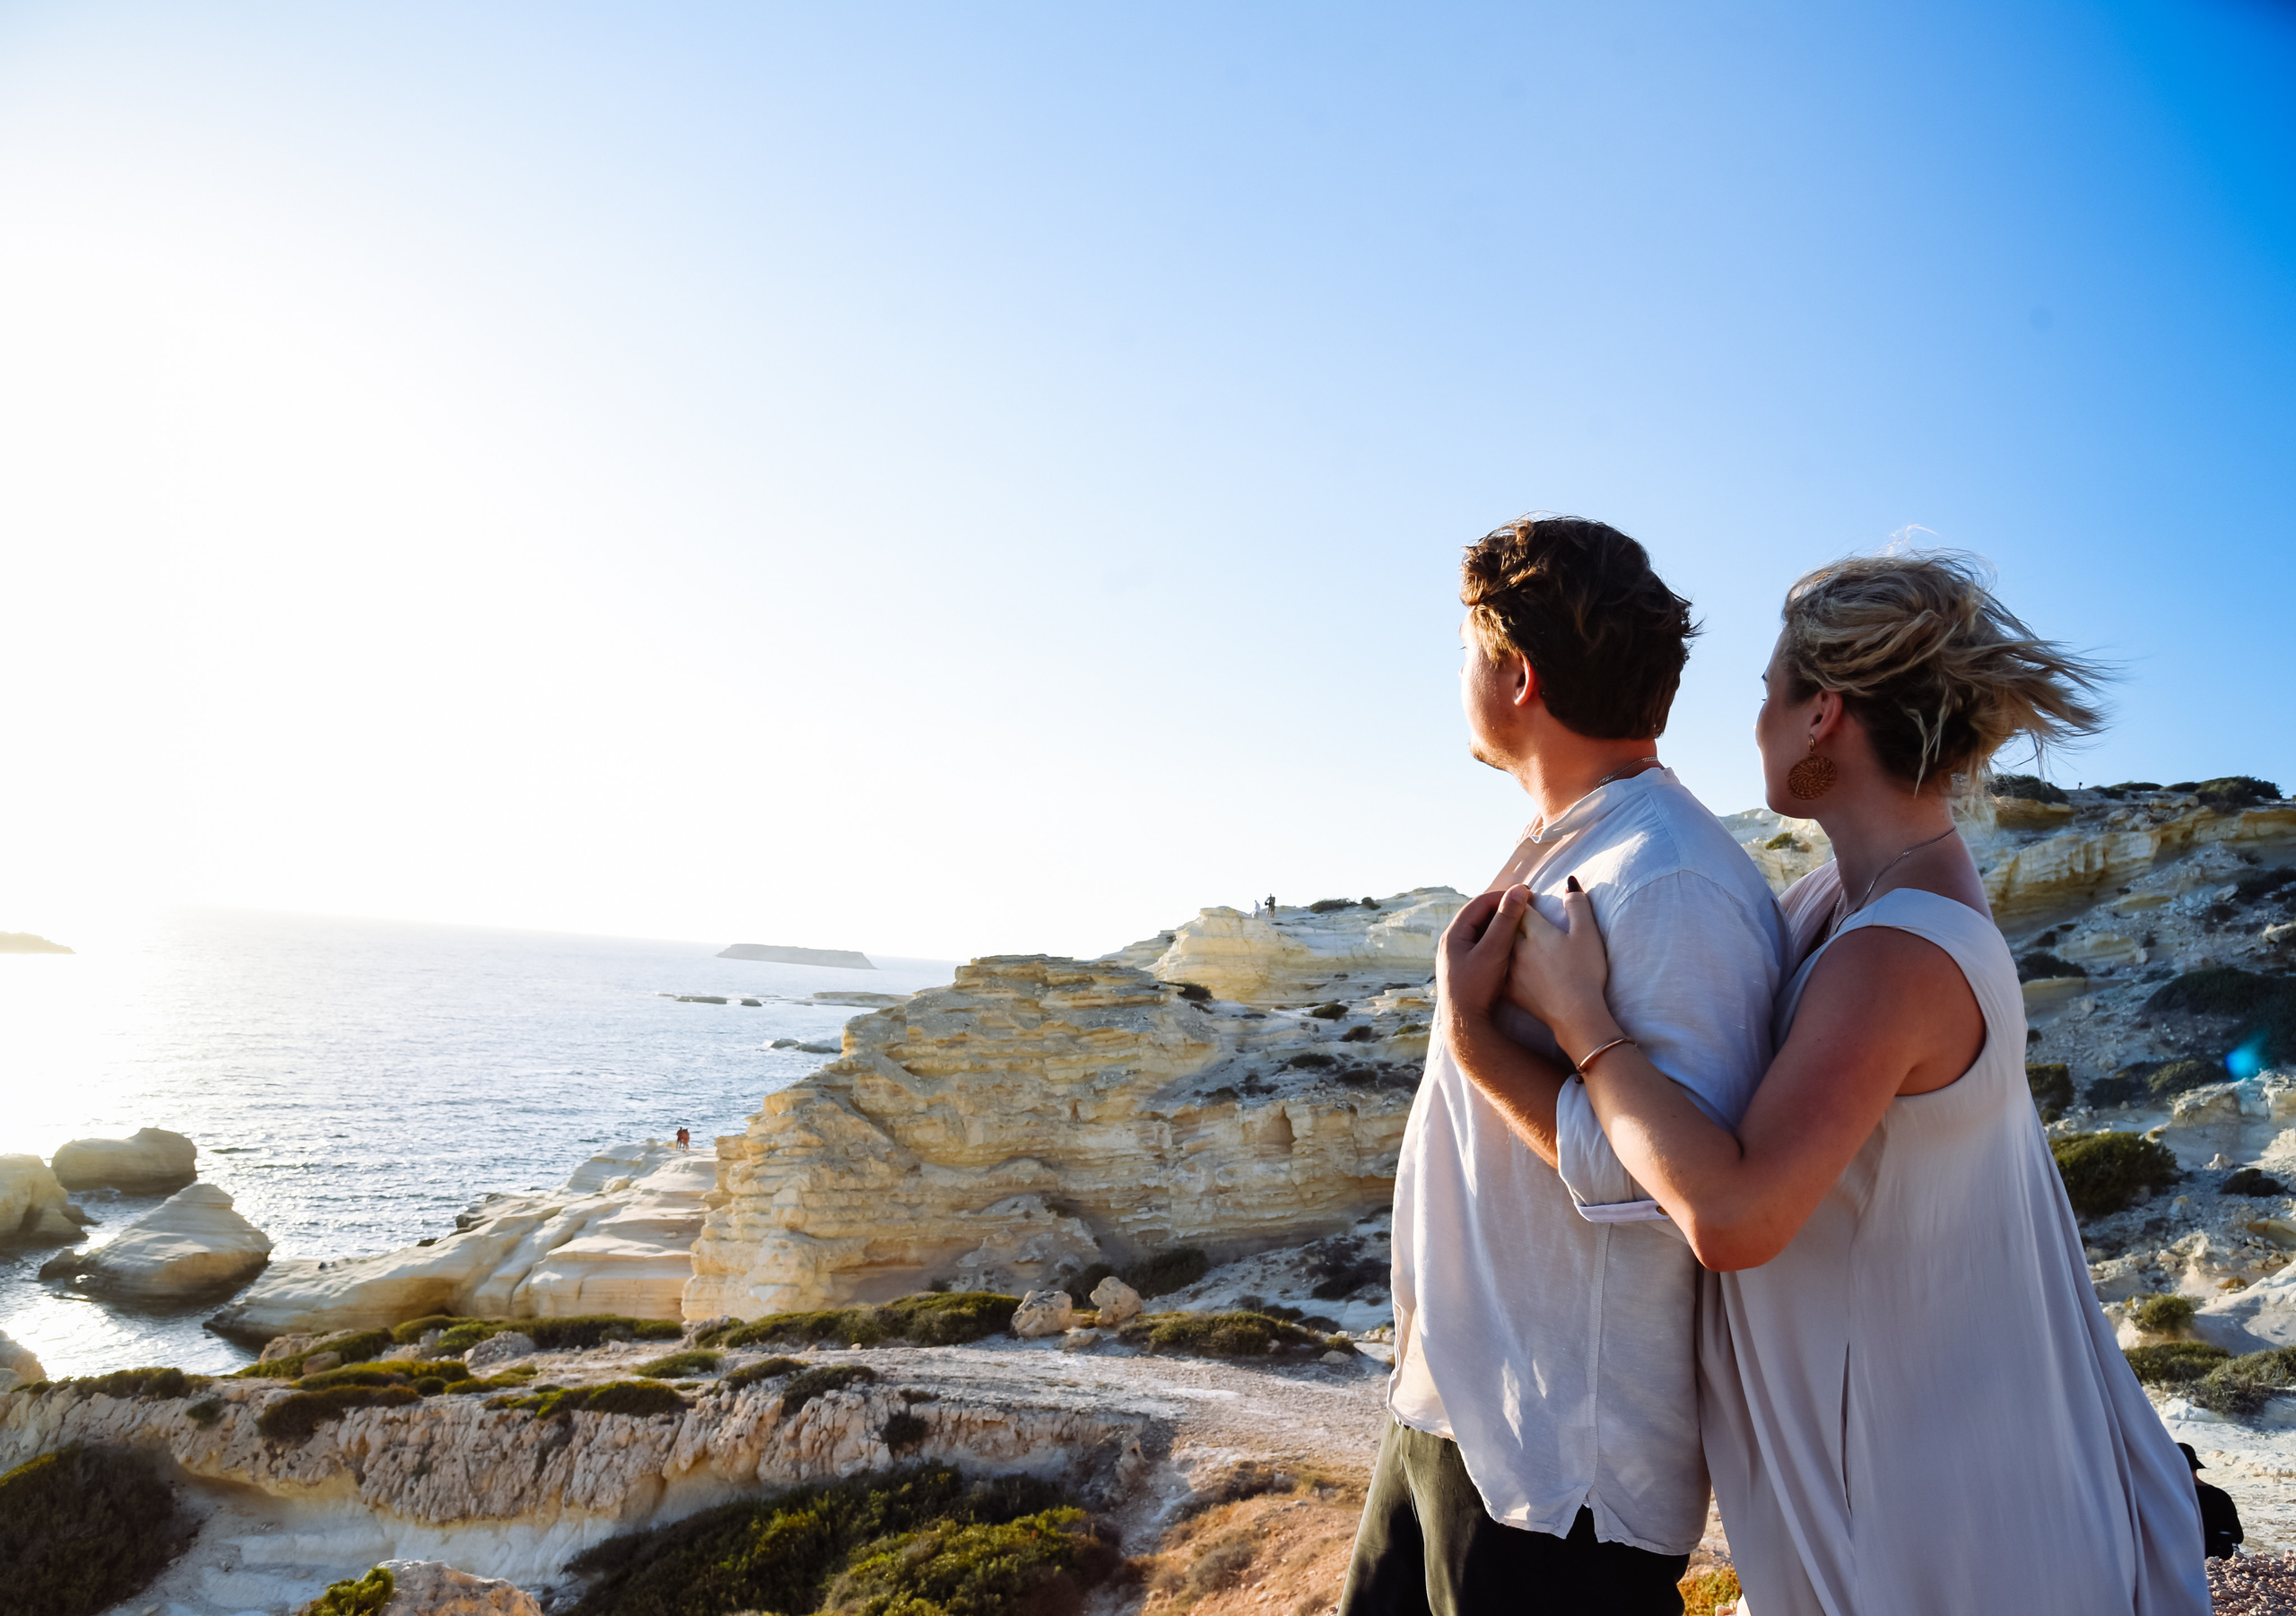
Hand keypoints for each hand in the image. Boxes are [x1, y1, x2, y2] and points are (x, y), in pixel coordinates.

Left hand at [1435, 886, 1532, 1040]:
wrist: (1465, 1026)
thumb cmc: (1477, 987)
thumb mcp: (1494, 950)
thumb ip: (1506, 920)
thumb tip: (1519, 892)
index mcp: (1453, 934)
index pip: (1480, 903)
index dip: (1504, 895)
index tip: (1527, 894)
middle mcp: (1451, 943)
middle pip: (1479, 915)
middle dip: (1503, 908)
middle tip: (1528, 906)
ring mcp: (1456, 957)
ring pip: (1481, 931)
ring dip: (1501, 924)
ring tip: (1523, 922)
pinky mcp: (1464, 970)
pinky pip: (1481, 945)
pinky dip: (1497, 939)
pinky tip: (1513, 945)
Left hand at [1508, 878, 1619, 1055]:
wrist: (1574, 1016)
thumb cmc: (1584, 973)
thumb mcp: (1587, 934)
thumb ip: (1578, 905)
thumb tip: (1570, 883)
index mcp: (1534, 931)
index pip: (1521, 906)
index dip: (1524, 899)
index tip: (1529, 897)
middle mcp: (1516, 948)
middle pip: (1505, 924)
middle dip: (1509, 915)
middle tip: (1516, 911)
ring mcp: (1509, 970)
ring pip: (1499, 946)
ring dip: (1501, 937)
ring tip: (1509, 933)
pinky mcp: (1509, 990)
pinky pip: (1499, 969)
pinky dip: (1500, 961)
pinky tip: (1501, 962)